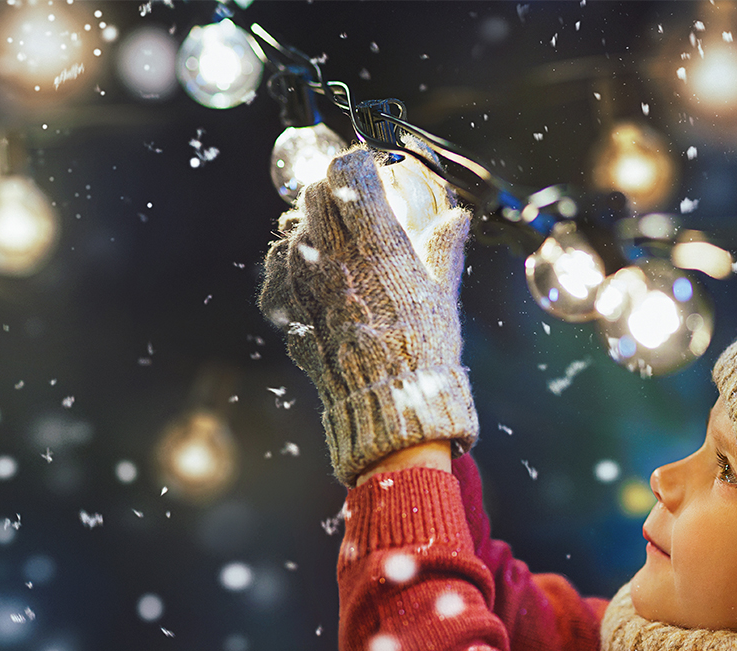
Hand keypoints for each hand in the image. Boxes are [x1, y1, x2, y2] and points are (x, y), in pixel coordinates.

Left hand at [260, 140, 478, 485]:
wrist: (388, 400)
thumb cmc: (423, 347)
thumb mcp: (442, 291)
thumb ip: (443, 245)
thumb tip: (457, 218)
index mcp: (373, 238)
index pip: (347, 171)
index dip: (356, 163)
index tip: (366, 167)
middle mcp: (329, 250)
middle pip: (314, 193)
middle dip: (333, 193)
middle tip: (353, 206)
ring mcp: (299, 277)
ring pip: (293, 228)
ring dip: (313, 229)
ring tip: (337, 248)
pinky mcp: (283, 305)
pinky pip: (279, 267)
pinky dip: (295, 266)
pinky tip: (318, 281)